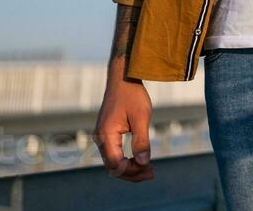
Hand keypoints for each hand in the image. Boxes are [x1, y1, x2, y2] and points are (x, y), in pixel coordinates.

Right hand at [94, 58, 154, 181]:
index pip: (115, 163)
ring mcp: (102, 136)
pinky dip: (126, 160)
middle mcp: (100, 138)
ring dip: (129, 168)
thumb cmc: (133, 95)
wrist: (123, 78)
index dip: (132, 170)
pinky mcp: (107, 134)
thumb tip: (144, 163)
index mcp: (106, 135)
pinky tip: (141, 160)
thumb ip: (141, 141)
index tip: (150, 169)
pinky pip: (114, 153)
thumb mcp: (142, 117)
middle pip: (112, 166)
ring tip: (149, 169)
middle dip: (131, 173)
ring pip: (112, 162)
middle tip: (152, 173)